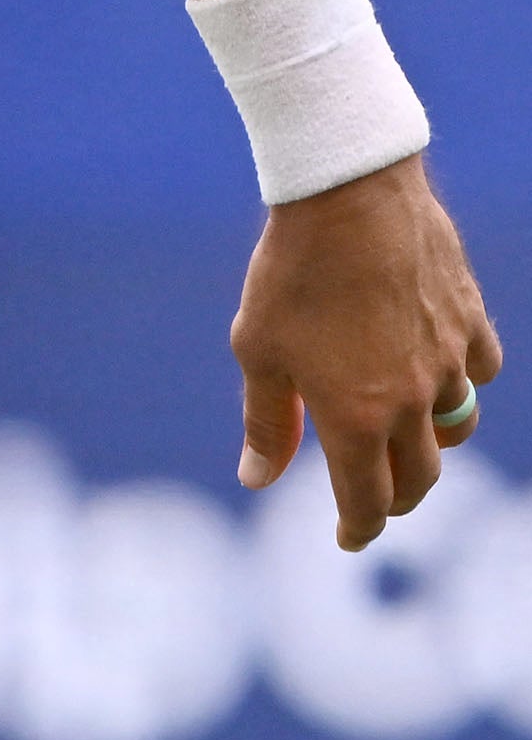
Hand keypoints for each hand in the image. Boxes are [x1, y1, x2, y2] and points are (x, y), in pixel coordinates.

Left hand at [232, 157, 502, 548]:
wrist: (349, 200)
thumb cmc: (290, 276)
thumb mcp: (259, 352)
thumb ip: (265, 421)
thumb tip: (257, 479)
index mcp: (357, 418)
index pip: (368, 500)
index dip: (359, 528)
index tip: (350, 539)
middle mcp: (414, 401)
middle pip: (420, 476)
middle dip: (398, 499)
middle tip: (377, 502)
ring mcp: (451, 361)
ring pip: (458, 426)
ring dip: (434, 444)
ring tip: (409, 442)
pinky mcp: (472, 320)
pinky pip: (482, 369)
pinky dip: (466, 380)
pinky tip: (445, 372)